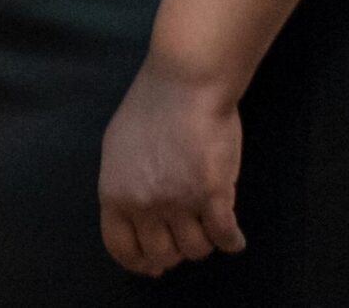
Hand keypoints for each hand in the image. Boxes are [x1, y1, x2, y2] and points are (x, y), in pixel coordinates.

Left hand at [98, 58, 245, 277]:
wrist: (185, 82)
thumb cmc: (151, 108)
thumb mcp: (118, 149)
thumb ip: (124, 187)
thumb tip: (134, 222)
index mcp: (115, 192)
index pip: (121, 248)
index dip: (140, 263)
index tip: (154, 266)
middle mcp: (144, 203)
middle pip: (162, 254)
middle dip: (176, 251)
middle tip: (186, 237)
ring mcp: (179, 201)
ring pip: (196, 249)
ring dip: (204, 242)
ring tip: (208, 225)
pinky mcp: (213, 195)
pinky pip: (225, 238)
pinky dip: (232, 241)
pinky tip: (233, 236)